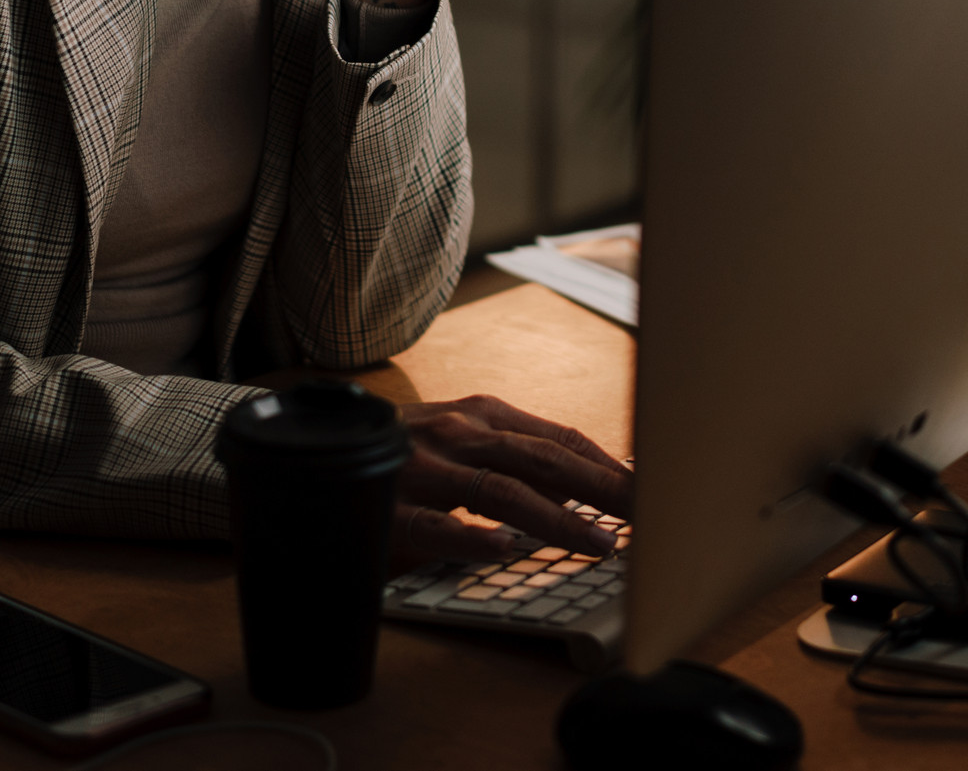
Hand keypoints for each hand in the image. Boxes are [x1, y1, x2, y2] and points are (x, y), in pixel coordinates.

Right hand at [391, 395, 634, 562]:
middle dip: (603, 488)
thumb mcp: (463, 443)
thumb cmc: (405, 454)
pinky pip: (435, 527)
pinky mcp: (387, 506)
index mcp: (481, 416)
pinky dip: (472, 539)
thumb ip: (517, 461)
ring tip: (599, 544)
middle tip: (649, 514)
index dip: (609, 465)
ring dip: (555, 519)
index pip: (559, 439)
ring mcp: (421, 470)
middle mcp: (457, 434)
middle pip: (544, 460)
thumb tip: (587, 490)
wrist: (313, 448)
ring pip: (500, 492)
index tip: (654, 490)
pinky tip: (504, 551)